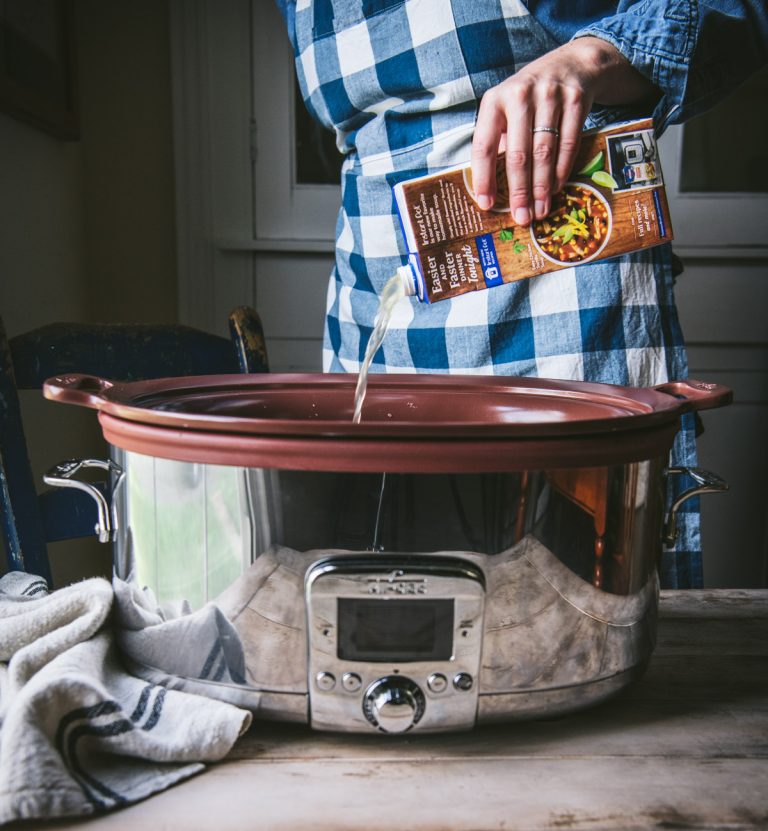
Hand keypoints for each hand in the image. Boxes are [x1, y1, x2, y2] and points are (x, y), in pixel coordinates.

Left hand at [470, 37, 658, 224]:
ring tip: (540, 210)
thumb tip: (494, 191)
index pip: (484, 145)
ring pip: (544, 152)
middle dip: (519, 191)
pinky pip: (568, 144)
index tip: (486, 204)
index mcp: (495, 100)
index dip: (484, 178)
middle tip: (521, 217)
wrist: (572, 64)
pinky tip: (555, 188)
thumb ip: (499, 143)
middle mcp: (520, 95)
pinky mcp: (576, 100)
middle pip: (518, 153)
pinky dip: (561, 171)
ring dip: (541, 187)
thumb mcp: (508, 111)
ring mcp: (550, 95)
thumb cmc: (530, 99)